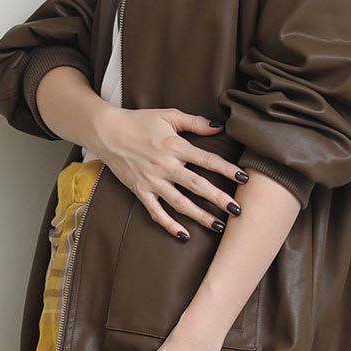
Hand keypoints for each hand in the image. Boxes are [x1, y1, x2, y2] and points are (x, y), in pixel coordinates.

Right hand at [91, 106, 248, 239]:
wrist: (106, 132)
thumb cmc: (139, 121)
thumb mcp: (168, 115)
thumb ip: (194, 122)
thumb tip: (218, 127)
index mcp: (174, 146)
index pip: (206, 160)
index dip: (226, 169)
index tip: (244, 178)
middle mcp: (164, 166)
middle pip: (197, 186)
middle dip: (219, 198)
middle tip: (237, 210)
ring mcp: (152, 181)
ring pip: (180, 203)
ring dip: (200, 216)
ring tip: (219, 226)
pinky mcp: (140, 192)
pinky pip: (156, 212)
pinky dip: (169, 225)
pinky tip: (184, 235)